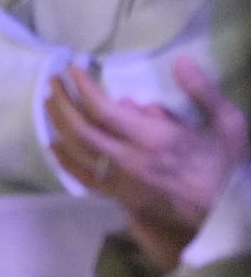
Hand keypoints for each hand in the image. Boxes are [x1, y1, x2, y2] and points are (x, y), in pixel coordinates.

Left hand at [46, 59, 248, 271]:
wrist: (228, 214)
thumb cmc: (227, 166)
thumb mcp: (227, 124)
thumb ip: (203, 91)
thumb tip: (180, 62)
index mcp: (154, 140)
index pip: (103, 109)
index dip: (83, 86)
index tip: (74, 67)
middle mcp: (130, 160)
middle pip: (80, 128)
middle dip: (62, 100)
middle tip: (54, 79)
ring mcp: (121, 181)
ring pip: (76, 151)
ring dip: (58, 124)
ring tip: (49, 101)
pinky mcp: (120, 196)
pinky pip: (83, 177)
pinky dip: (64, 160)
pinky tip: (54, 144)